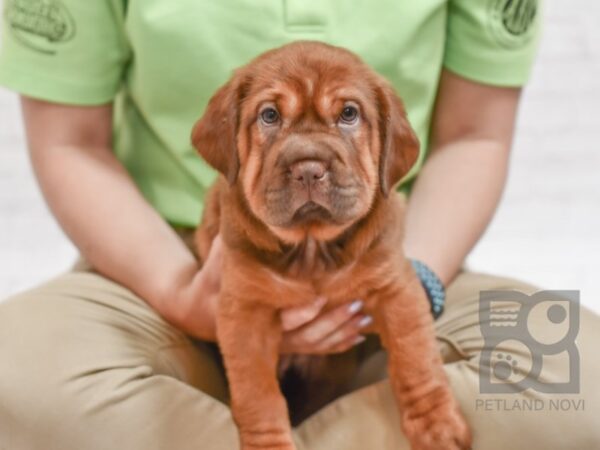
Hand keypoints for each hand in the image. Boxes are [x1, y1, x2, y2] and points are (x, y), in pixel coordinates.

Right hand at [165, 233, 371, 352]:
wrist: (200, 309)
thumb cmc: (213, 277)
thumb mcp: (218, 260)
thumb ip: (230, 247)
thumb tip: (240, 222)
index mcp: (252, 313)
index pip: (280, 318)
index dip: (301, 311)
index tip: (321, 296)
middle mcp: (269, 332)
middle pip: (306, 335)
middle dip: (332, 321)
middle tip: (356, 304)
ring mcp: (282, 340)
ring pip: (316, 343)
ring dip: (341, 332)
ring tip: (365, 316)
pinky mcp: (291, 341)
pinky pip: (319, 347)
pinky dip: (340, 342)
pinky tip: (361, 334)